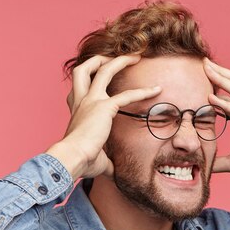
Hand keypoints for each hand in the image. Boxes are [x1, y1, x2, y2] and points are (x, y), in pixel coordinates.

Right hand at [45, 55, 160, 179]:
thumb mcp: (95, 159)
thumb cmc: (81, 161)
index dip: (87, 81)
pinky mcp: (104, 107)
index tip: (99, 78)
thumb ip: (105, 162)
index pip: (78, 88)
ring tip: (136, 57)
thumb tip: (114, 173)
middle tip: (114, 57)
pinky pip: (127, 95)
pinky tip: (156, 90)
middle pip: (83, 69)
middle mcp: (80, 101)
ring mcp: (91, 101)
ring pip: (104, 69)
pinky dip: (143, 91)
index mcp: (75, 110)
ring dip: (120, 60)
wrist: (72, 159)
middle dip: (98, 59)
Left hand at [203, 58, 229, 194]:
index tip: (194, 79)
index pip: (226, 96)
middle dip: (218, 72)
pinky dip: (227, 104)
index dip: (213, 86)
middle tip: (201, 62)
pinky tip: (213, 98)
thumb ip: (220, 163)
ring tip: (206, 68)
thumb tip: (205, 166)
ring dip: (221, 78)